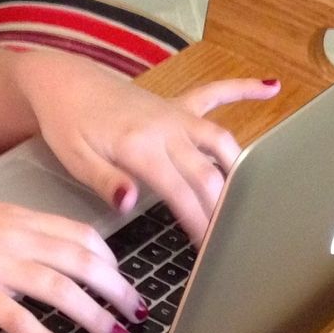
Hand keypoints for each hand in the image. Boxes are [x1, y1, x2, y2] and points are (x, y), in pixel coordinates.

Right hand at [0, 190, 147, 332]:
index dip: (110, 259)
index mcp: (17, 216)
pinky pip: (22, 320)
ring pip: (63, 289)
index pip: (80, 233)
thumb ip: (13, 233)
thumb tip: (41, 254)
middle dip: (118, 289)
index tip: (122, 277)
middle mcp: (14, 236)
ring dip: (96, 316)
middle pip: (83, 261)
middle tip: (138, 312)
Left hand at [13, 52, 280, 241]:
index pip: (182, 193)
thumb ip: (105, 182)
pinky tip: (272, 87)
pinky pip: (215, 93)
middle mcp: (166, 128)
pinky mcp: (175, 104)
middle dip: (223, 209)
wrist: (62, 82)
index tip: (211, 250)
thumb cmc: (66, 124)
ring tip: (253, 199)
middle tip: (233, 239)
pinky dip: (244, 88)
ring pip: (220, 140)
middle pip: (209, 173)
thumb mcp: (76, 160)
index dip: (201, 224)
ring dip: (239, 169)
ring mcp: (174, 114)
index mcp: (141, 147)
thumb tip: (129, 203)